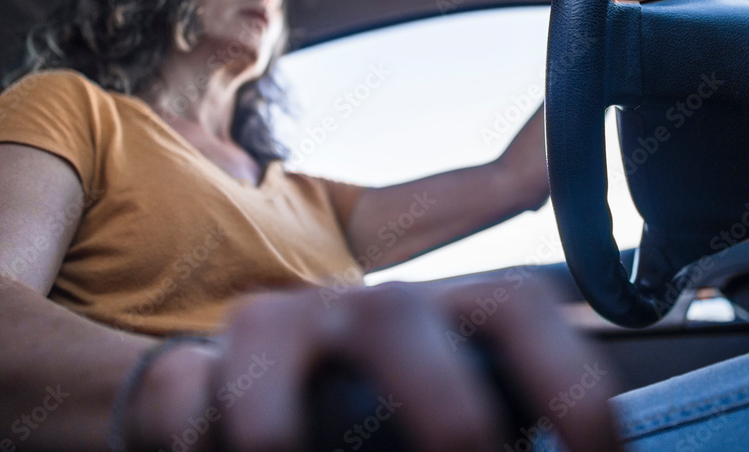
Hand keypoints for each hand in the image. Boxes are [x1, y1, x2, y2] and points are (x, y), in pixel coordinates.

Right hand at [128, 277, 622, 450]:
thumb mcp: (450, 412)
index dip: (566, 383)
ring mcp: (272, 331)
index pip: (515, 309)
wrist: (244, 395)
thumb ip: (494, 425)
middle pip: (396, 312)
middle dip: (442, 410)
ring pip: (272, 348)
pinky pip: (182, 401)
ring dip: (280, 437)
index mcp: (440, 318)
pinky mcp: (188, 369)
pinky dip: (200, 446)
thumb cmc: (373, 416)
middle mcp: (360, 310)